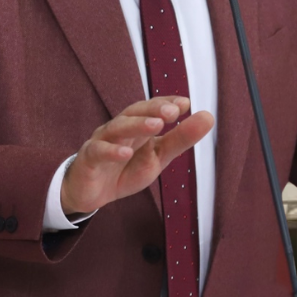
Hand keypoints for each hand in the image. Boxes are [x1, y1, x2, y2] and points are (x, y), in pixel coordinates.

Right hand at [61, 97, 213, 215]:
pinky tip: (126, 153)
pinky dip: (112, 151)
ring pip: (118, 127)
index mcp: (138, 126)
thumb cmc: (126, 170)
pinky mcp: (89, 158)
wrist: (93, 193)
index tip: (185, 103)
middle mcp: (120, 128)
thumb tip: (208, 117)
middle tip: (173, 111)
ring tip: (156, 126)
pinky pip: (99, 151)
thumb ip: (180, 139)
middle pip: (135, 111)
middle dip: (154, 109)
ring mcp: (103, 141)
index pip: (152, 108)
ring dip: (137, 125)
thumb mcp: (159, 157)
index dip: (167, 103)